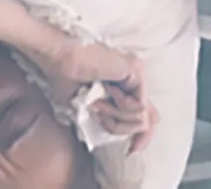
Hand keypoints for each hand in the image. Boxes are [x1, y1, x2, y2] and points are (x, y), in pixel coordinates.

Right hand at [42, 39, 156, 153]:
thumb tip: (118, 133)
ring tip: (97, 105)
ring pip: (142, 116)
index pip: (144, 115)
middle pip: (151, 119)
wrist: (59, 59)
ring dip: (116, 118)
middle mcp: (133, 80)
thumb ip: (105, 119)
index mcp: (122, 87)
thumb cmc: (65, 79)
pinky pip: (138, 106)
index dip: (141, 137)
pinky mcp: (136, 71)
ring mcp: (136, 75)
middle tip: (108, 126)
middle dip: (128, 131)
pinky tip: (106, 92)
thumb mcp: (85, 108)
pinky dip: (120, 107)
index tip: (131, 152)